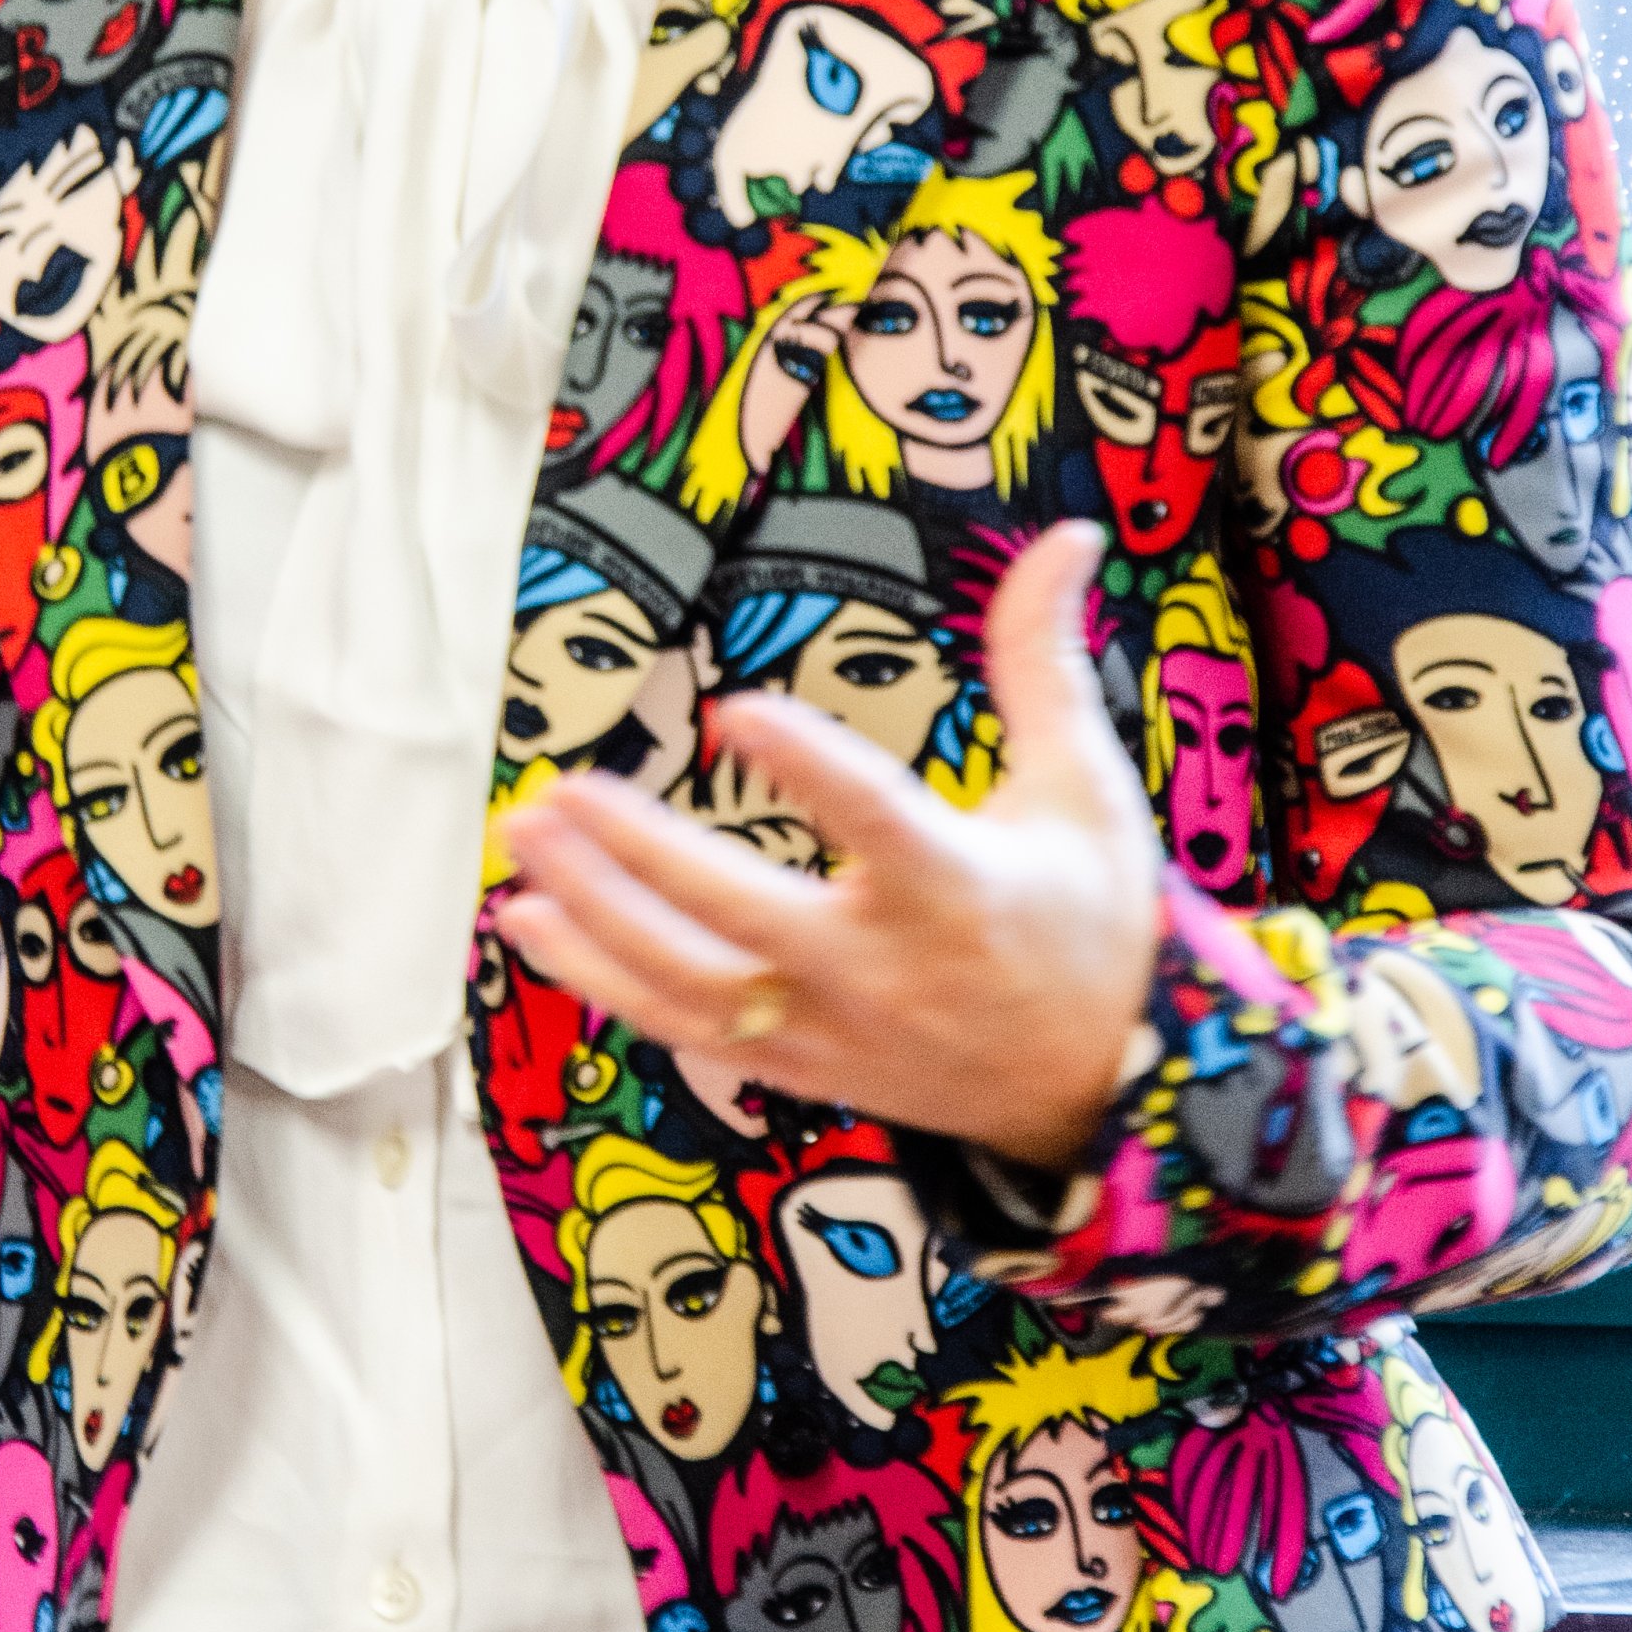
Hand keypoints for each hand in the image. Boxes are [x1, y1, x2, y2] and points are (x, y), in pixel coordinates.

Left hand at [496, 521, 1161, 1175]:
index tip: (736, 709)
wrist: (1105, 1093)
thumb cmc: (1091, 925)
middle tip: (564, 789)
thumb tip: (1066, 538)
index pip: (876, 821)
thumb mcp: (1082, 788)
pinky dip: (602, 982)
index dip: (808, 767)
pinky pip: (684, 1033)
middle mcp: (886, 972)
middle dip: (643, 856)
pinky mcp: (801, 1069)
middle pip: (743, 916)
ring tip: (526, 842)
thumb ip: (1043, 662)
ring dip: (598, 916)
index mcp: (959, 891)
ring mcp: (833, 1032)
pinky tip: (534, 925)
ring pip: (693, 985)